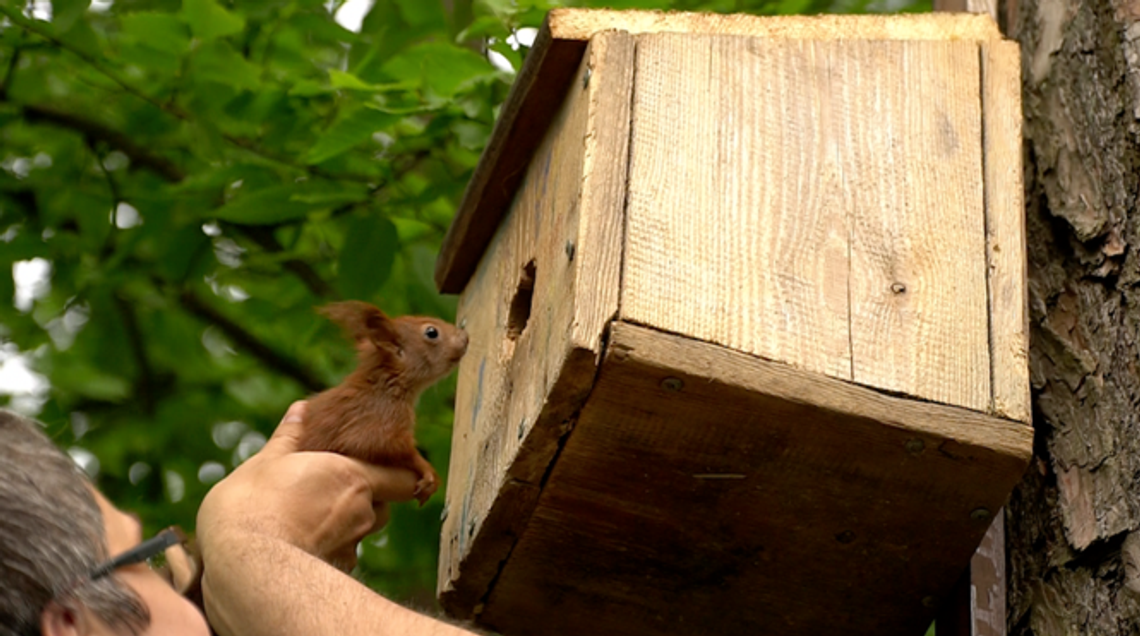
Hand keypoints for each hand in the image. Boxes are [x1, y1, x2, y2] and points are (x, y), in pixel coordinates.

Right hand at [197, 401, 419, 570]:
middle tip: (333, 489)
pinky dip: (329, 547)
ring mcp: (351, 545)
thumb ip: (290, 436)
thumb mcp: (266, 461)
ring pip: (362, 532)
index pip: (405, 477)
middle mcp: (362, 512)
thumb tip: (300, 410)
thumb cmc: (254, 504)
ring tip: (311, 516)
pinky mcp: (336, 571)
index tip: (385, 468)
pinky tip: (300, 543)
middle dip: (367, 498)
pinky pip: (342, 555)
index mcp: (353, 477)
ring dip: (348, 523)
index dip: (400, 473)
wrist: (243, 562)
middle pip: (383, 505)